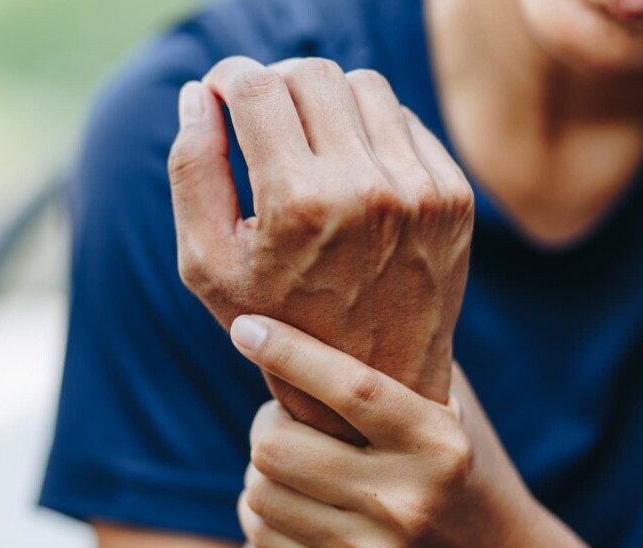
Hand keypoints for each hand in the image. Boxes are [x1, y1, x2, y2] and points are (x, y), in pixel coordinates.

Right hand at [169, 57, 473, 440]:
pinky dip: (366, 128)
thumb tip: (195, 96)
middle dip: (271, 84)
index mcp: (298, 205)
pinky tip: (346, 169)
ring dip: (321, 100)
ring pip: (361, 84)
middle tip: (256, 119)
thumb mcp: (207, 264)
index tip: (217, 95)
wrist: (371, 380)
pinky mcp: (452, 195)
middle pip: (308, 72)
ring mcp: (419, 190)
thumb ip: (191, 173)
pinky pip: (402, 119)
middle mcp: (365, 189)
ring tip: (302, 143)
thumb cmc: (273, 322)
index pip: (254, 87)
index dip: (225, 79)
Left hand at [230, 314, 560, 547]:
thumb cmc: (461, 466)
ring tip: (290, 458)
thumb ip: (402, 356)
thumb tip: (330, 291)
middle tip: (284, 417)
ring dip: (261, 467)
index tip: (245, 326)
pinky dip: (261, 508)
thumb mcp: (451, 406)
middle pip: (275, 447)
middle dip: (266, 423)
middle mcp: (409, 502)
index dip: (288, 352)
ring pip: (259, 491)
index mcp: (439, 445)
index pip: (348, 388)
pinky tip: (289, 497)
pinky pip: (261, 534)